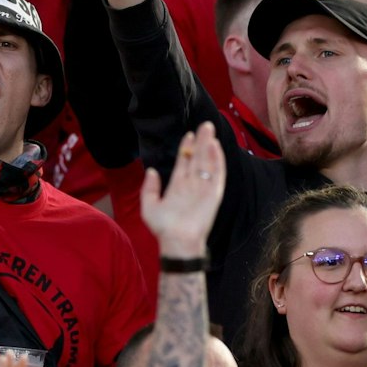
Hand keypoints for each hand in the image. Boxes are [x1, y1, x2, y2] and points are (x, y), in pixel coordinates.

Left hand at [141, 122, 223, 257]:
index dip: (187, 147)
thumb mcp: (149, 207)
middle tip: (205, 125)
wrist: (178, 241)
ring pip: (207, 162)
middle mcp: (192, 184)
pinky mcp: (214, 193)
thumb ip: (149, 188)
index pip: (184, 162)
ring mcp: (203, 187)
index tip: (189, 134)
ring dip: (209, 146)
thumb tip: (151, 170)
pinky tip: (215, 147)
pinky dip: (217, 160)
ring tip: (209, 129)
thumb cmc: (163, 227)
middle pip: (198, 158)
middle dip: (201, 141)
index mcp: (178, 185)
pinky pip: (217, 174)